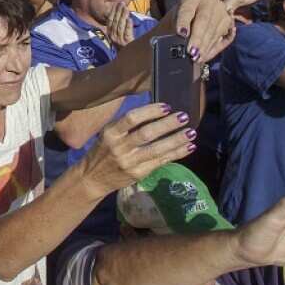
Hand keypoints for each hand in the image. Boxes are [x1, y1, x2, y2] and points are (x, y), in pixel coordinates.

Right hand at [76, 103, 196, 196]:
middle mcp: (119, 147)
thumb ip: (127, 125)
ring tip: (191, 132)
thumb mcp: (108, 133)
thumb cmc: (103, 150)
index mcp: (110, 133)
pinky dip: (176, 154)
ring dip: (176, 140)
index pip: (131, 118)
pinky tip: (188, 147)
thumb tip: (156, 111)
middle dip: (167, 124)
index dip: (150, 111)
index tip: (167, 106)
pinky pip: (161, 162)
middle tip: (183, 117)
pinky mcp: (138, 174)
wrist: (92, 178)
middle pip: (146, 134)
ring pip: (156, 149)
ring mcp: (129, 162)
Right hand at [107, 0, 134, 48]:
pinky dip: (128, 25)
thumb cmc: (123, 46)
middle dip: (118, 12)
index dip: (113, 12)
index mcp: (109, 34)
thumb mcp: (116, 37)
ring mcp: (119, 40)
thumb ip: (114, 28)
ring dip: (123, 16)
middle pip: (115, 22)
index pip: (110, 21)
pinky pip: (126, 32)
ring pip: (120, 26)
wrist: (128, 58)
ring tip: (126, 8)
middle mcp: (113, 37)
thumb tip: (115, 16)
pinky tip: (129, 19)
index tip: (116, 5)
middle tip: (121, 3)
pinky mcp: (127, 42)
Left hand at [168, 0, 236, 62]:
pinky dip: (212, 48)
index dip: (184, 21)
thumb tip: (178, 40)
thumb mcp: (171, 20)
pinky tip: (205, 55)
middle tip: (191, 53)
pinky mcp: (228, 20)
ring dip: (205, 46)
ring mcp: (221, 8)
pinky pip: (223, 35)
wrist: (192, 17)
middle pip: (203, 19)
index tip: (181, 33)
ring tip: (196, 58)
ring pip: (214, 29)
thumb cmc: (178, 19)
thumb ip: (173, 28)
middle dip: (197, 38)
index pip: (187, 8)